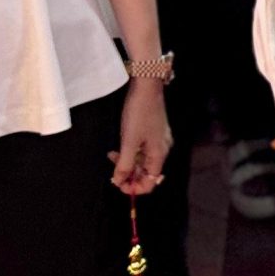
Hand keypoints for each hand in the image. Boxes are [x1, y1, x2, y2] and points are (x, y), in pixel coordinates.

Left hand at [111, 78, 171, 194]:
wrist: (147, 87)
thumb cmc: (139, 114)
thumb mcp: (128, 141)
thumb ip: (124, 164)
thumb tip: (118, 181)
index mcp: (159, 155)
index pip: (150, 182)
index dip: (135, 188)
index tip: (119, 185)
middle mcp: (162, 150)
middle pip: (147, 172)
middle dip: (129, 174)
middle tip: (112, 170)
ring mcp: (158, 140)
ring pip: (143, 161)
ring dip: (127, 162)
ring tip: (112, 156)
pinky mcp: (154, 132)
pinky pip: (142, 150)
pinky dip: (130, 152)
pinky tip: (119, 148)